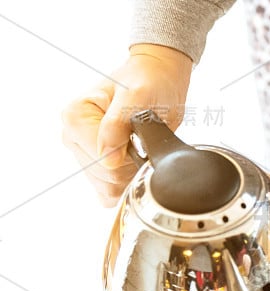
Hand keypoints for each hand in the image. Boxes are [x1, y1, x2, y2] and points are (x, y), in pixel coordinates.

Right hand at [61, 44, 191, 205]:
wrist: (158, 80)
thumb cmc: (148, 81)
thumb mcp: (138, 94)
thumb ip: (118, 123)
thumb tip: (108, 158)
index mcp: (74, 118)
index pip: (102, 162)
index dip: (130, 157)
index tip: (141, 138)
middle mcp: (73, 138)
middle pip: (106, 179)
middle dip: (133, 166)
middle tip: (145, 141)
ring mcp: (84, 155)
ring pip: (109, 189)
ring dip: (132, 175)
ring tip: (142, 149)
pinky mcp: (96, 168)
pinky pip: (109, 194)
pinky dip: (128, 185)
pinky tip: (136, 165)